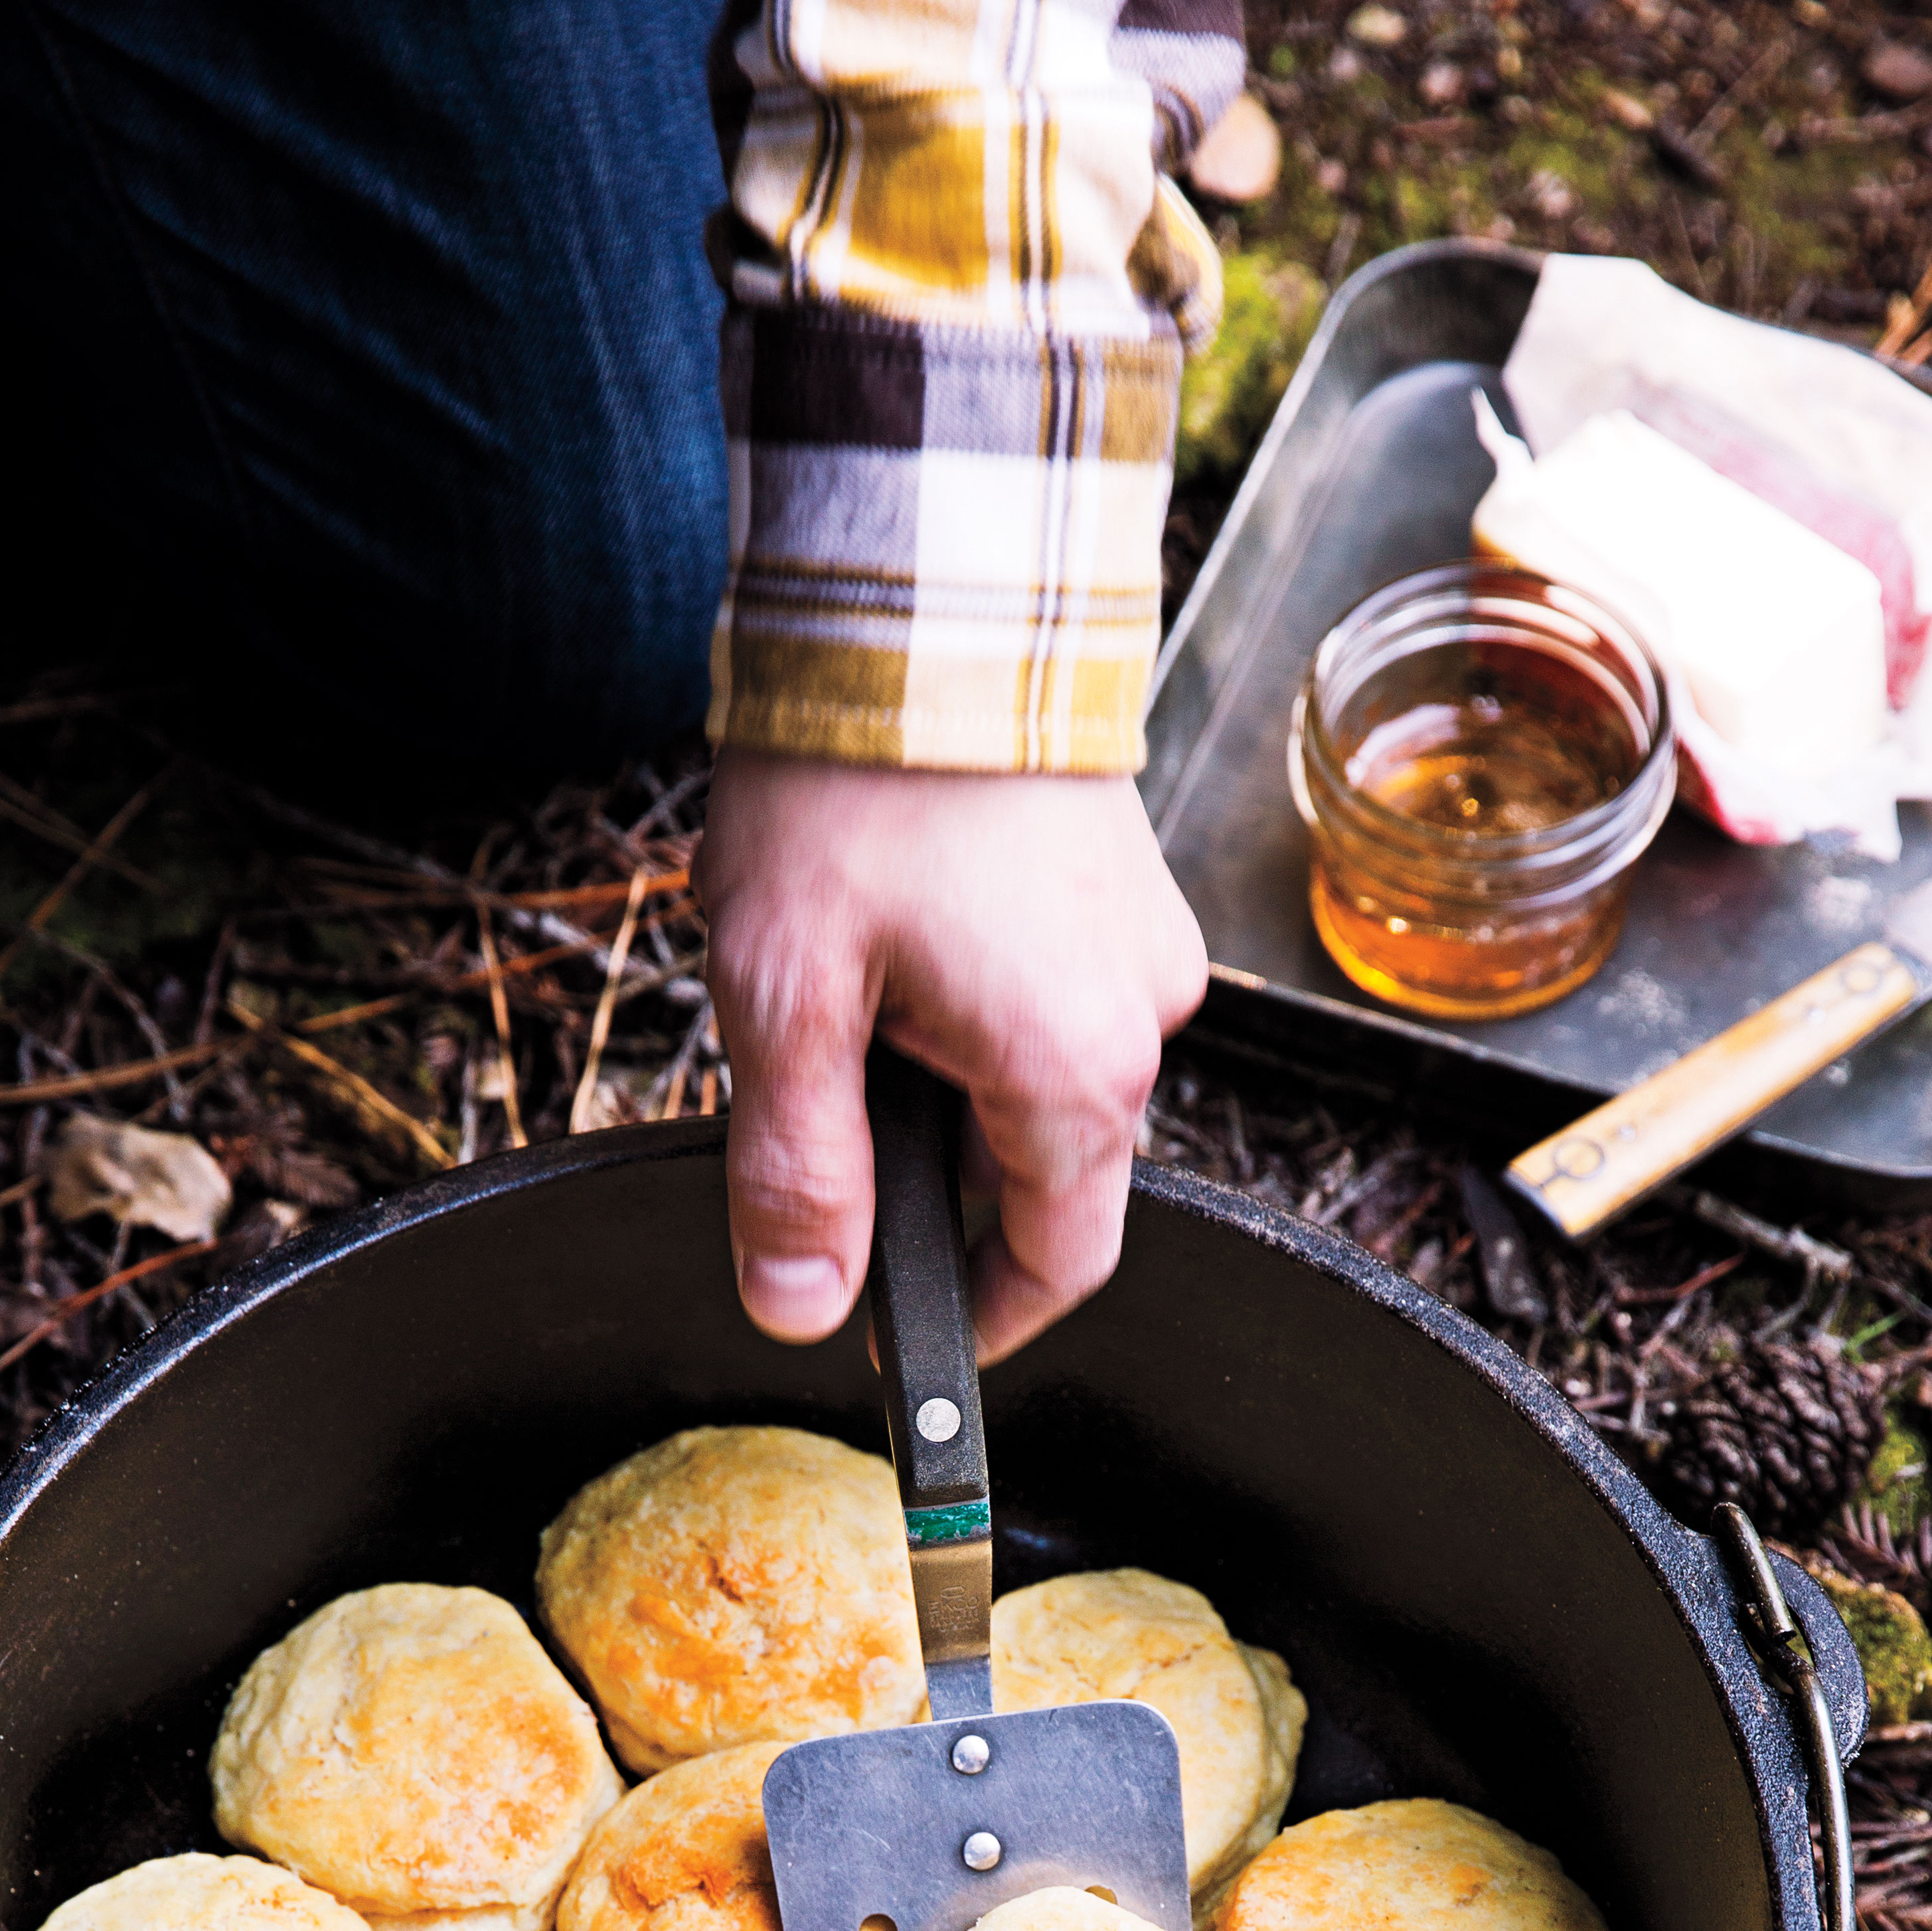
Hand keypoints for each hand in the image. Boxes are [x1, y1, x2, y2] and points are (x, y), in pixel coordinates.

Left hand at [695, 753, 1208, 1359]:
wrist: (925, 588)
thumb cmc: (858, 785)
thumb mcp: (788, 999)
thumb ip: (800, 1173)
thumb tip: (802, 1312)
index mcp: (1074, 1074)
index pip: (1060, 1263)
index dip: (980, 1322)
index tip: (906, 1342)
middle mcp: (1142, 1018)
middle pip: (1045, 1172)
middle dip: (938, 1174)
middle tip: (822, 1114)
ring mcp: (1143, 944)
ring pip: (1044, 1077)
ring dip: (948, 1074)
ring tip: (847, 986)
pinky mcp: (1123, 883)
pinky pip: (1055, 990)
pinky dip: (977, 998)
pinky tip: (897, 931)